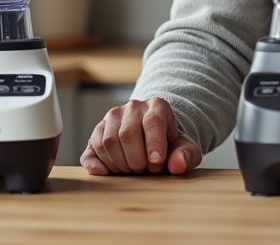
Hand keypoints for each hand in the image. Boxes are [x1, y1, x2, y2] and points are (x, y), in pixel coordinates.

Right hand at [80, 97, 202, 175]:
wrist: (154, 138)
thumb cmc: (170, 144)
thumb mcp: (185, 148)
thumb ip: (186, 155)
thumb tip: (177, 165)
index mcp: (157, 106)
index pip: (152, 121)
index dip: (153, 144)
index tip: (156, 162)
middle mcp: (133, 107)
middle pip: (128, 134)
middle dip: (136, 159)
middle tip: (145, 170)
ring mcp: (113, 117)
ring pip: (108, 141)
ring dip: (120, 163)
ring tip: (132, 169)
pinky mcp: (99, 130)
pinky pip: (93, 147)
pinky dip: (96, 163)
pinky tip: (106, 173)